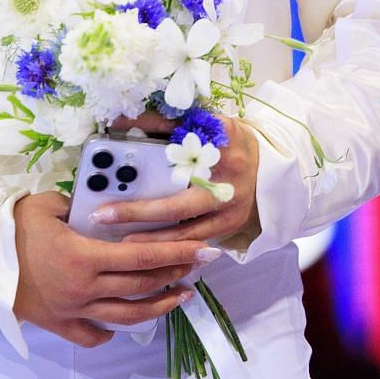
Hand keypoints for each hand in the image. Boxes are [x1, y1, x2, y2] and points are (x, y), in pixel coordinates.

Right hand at [11, 191, 216, 347]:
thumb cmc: (10, 227)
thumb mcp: (45, 204)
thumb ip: (78, 204)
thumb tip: (101, 203)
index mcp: (84, 256)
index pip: (143, 256)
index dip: (178, 253)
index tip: (207, 249)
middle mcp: (86, 288)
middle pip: (142, 286)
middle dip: (177, 274)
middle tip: (199, 264)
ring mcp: (74, 310)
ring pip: (128, 315)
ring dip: (160, 305)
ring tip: (180, 295)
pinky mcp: (59, 324)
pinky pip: (93, 335)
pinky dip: (111, 332)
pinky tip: (123, 323)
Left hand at [94, 113, 261, 247]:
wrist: (274, 168)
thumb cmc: (229, 145)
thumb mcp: (207, 125)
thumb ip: (169, 124)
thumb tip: (123, 122)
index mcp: (220, 139)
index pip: (176, 135)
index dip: (144, 137)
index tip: (110, 136)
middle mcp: (227, 176)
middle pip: (177, 203)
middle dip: (139, 212)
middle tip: (104, 215)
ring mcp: (231, 207)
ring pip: (186, 232)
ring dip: (152, 240)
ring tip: (121, 243)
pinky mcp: (231, 228)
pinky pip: (197, 242)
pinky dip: (173, 250)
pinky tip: (149, 256)